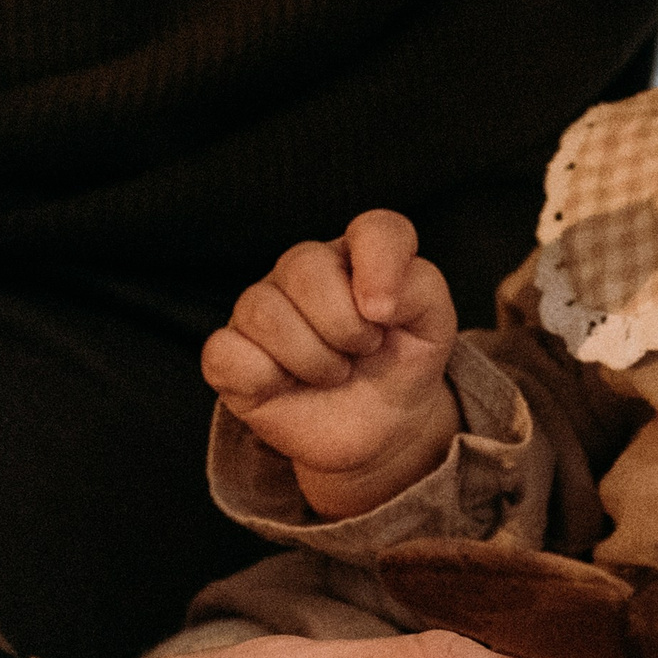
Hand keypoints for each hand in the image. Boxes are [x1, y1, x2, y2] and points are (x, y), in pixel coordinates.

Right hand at [203, 210, 461, 516]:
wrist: (380, 428)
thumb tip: (375, 299)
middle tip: (361, 351)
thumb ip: (419, 291)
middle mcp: (304, 269)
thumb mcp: (432, 327)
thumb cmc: (400, 363)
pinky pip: (225, 352)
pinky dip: (263, 378)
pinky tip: (287, 385)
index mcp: (359, 253)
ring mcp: (261, 307)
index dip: (381, 266)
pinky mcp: (230, 352)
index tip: (386, 316)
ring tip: (333, 373)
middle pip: (304, 266)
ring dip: (312, 358)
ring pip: (263, 311)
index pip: (375, 229)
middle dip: (344, 326)